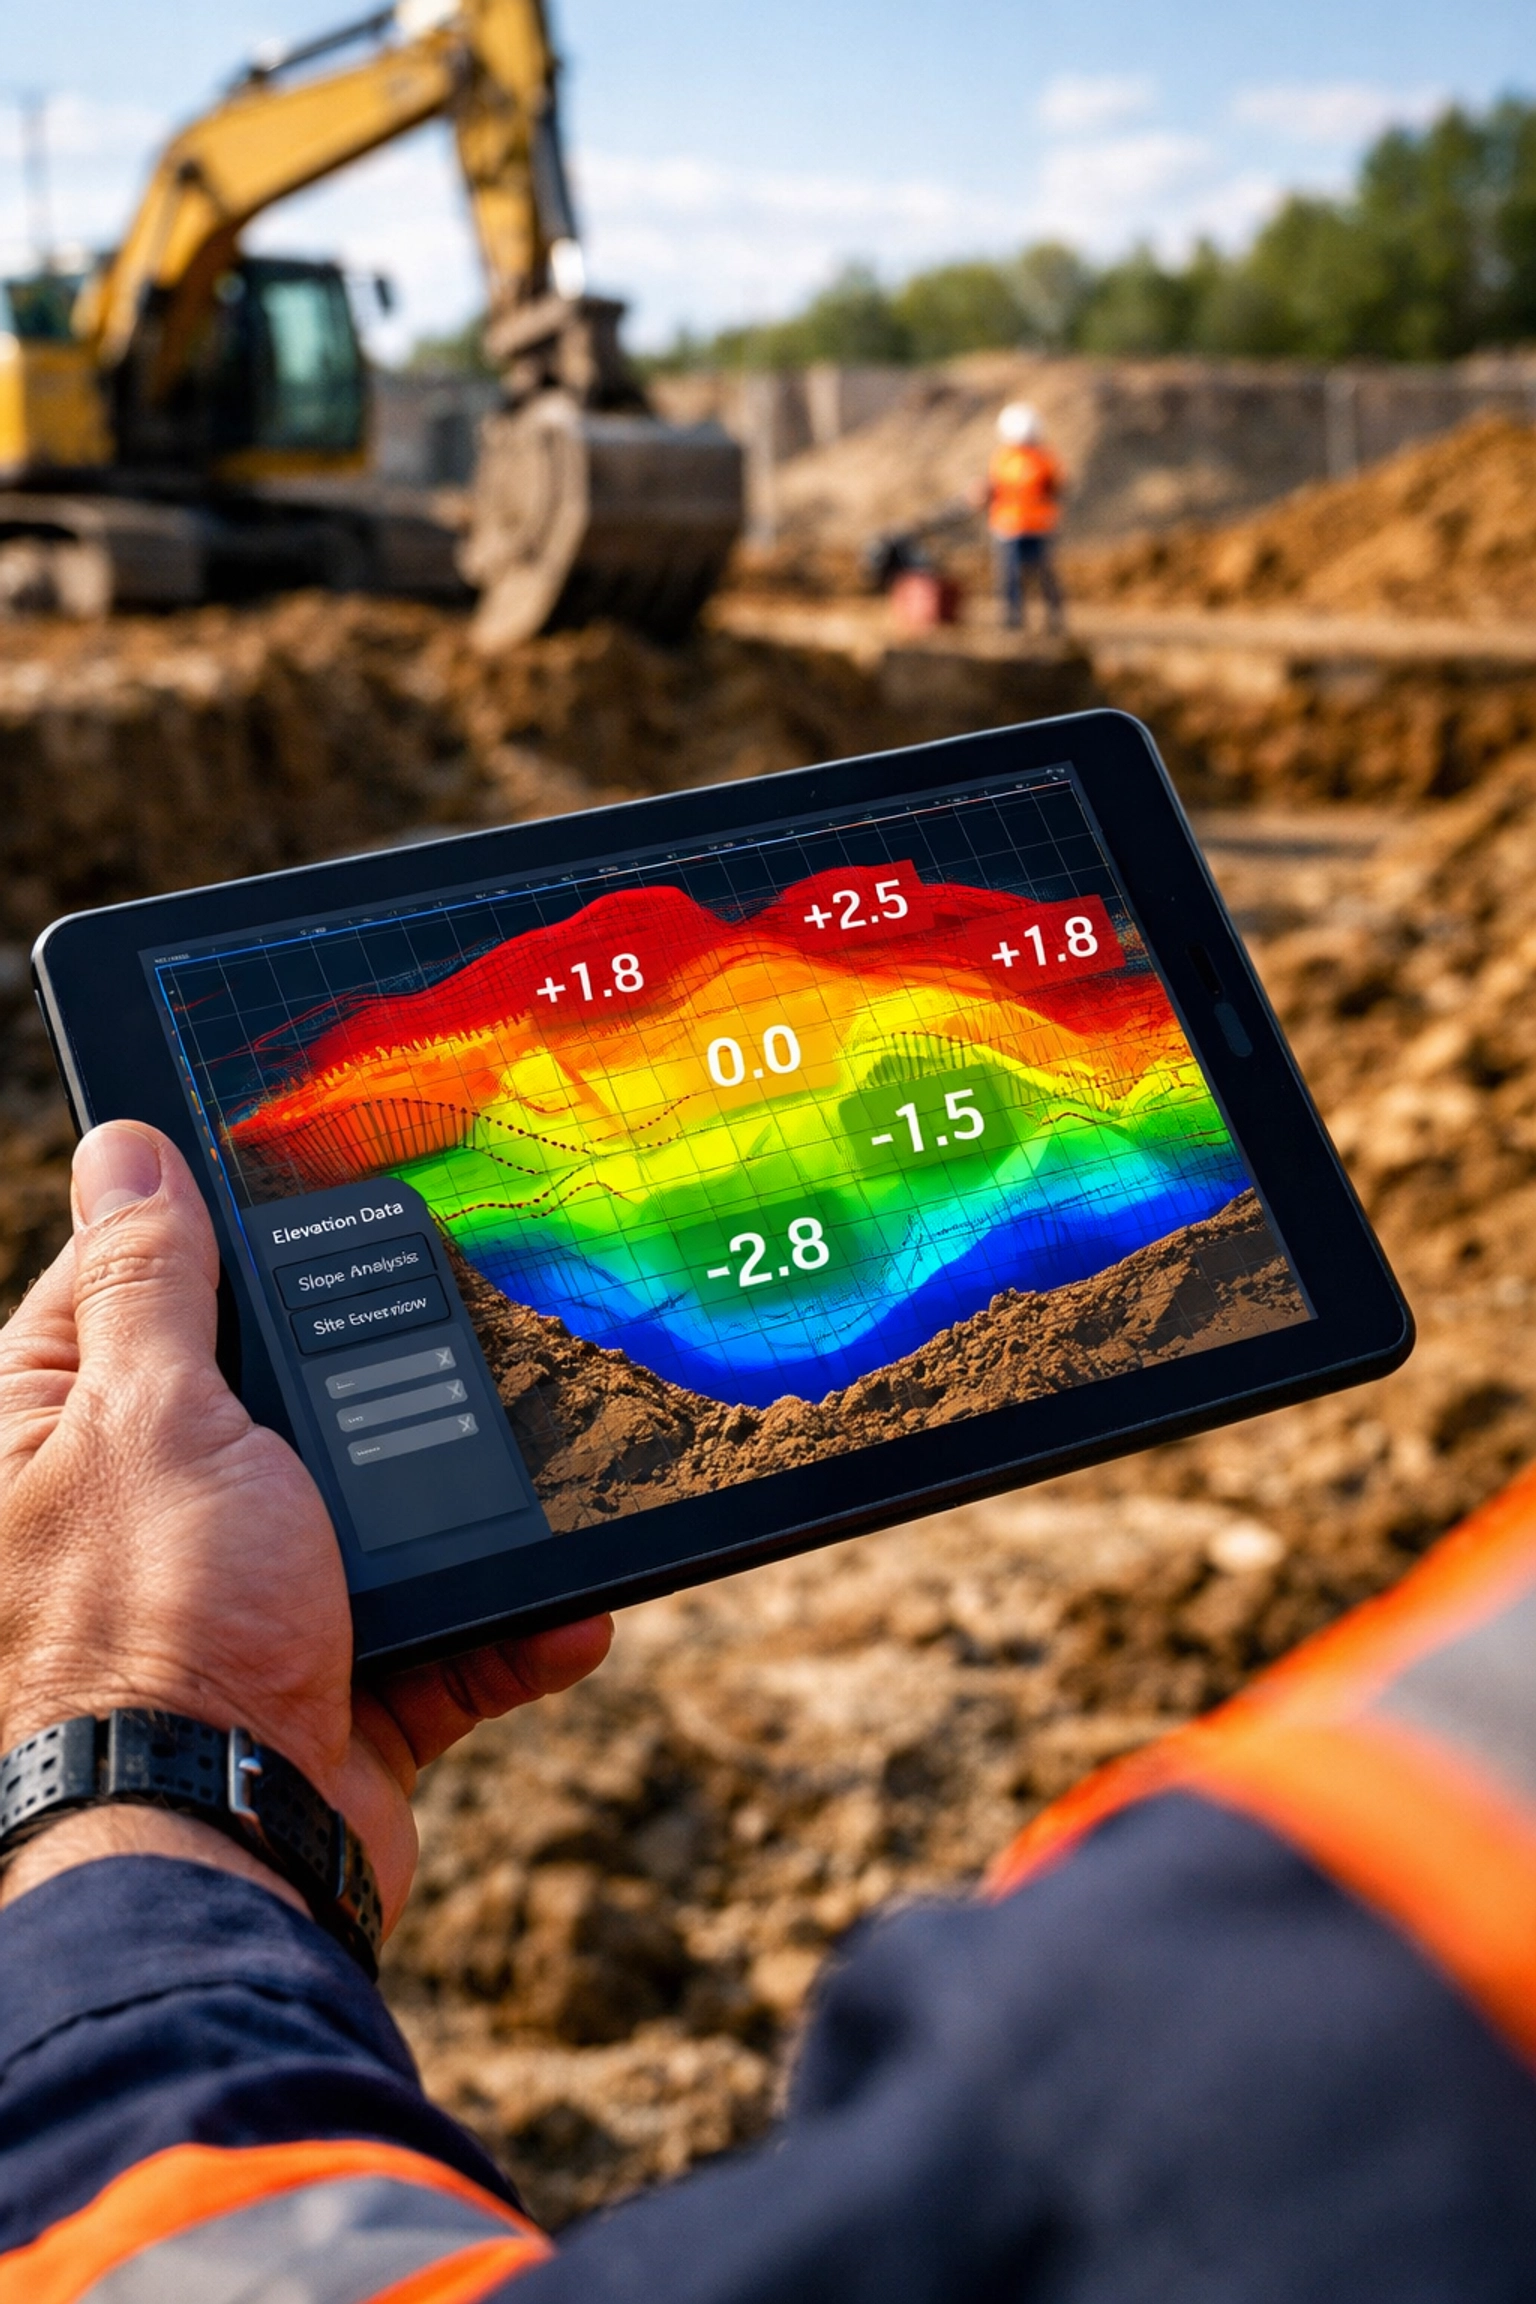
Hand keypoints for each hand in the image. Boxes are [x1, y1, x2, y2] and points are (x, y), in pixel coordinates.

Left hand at [0, 1122, 610, 1930]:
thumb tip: (123, 1146)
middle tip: (475, 1300)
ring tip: (552, 1461)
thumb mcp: (153, 1415)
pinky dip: (507, 1630)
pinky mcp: (334, 1684)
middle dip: (372, 1368)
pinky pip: (442, 1636)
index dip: (216, 1225)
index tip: (321, 1167)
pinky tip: (569, 1612)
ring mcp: (247, 1599)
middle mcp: (143, 1507)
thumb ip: (153, 1282)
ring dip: (465, 1510)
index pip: (134, 1278)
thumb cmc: (156, 1627)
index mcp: (59, 1430)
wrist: (227, 1861)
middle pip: (276, 1387)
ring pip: (377, 1512)